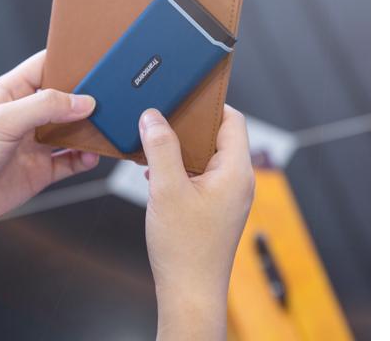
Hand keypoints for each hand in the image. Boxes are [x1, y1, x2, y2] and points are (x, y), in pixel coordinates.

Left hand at [0, 50, 99, 226]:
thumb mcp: (2, 120)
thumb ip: (44, 106)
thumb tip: (83, 101)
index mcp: (10, 93)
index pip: (43, 67)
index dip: (66, 61)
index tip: (92, 60)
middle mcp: (25, 116)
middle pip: (63, 99)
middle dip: (85, 97)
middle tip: (109, 95)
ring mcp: (34, 143)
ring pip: (72, 130)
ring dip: (89, 129)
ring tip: (106, 126)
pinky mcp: (41, 170)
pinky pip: (71, 161)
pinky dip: (85, 158)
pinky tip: (90, 155)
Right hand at [140, 106, 253, 340]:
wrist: (190, 293)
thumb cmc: (185, 248)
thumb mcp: (167, 189)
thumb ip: (160, 148)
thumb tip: (153, 116)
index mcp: (235, 171)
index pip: (231, 120)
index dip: (207, 105)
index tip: (182, 96)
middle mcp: (237, 181)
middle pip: (217, 137)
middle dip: (187, 127)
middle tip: (160, 119)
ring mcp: (227, 196)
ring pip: (205, 157)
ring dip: (179, 150)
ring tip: (153, 145)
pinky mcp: (214, 208)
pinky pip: (199, 176)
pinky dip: (179, 169)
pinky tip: (155, 174)